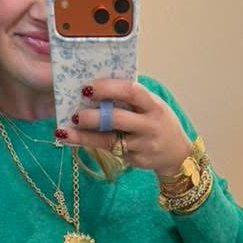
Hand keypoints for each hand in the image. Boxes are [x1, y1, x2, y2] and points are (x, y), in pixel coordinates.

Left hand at [61, 78, 193, 176]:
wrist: (176, 154)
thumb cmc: (158, 122)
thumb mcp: (151, 106)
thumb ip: (131, 97)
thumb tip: (98, 82)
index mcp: (153, 105)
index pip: (131, 91)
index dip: (108, 88)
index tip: (88, 86)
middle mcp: (149, 125)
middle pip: (118, 119)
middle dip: (94, 116)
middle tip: (75, 113)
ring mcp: (142, 146)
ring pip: (109, 140)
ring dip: (85, 136)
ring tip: (66, 131)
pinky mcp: (135, 160)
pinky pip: (110, 150)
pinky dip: (91, 144)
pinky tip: (74, 140)